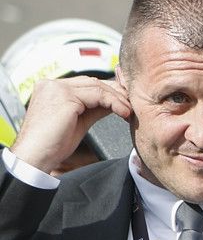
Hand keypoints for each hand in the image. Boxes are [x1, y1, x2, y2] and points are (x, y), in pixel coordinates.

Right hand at [11, 74, 129, 175]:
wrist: (35, 157)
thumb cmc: (53, 144)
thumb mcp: (79, 121)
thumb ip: (94, 108)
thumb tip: (116, 102)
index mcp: (51, 88)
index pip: (86, 84)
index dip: (109, 92)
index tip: (125, 104)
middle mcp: (51, 84)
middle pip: (93, 82)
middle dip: (116, 94)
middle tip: (131, 107)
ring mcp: (56, 88)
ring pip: (97, 87)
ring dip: (118, 99)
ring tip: (129, 112)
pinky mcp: (64, 96)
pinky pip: (98, 95)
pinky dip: (114, 103)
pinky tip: (123, 113)